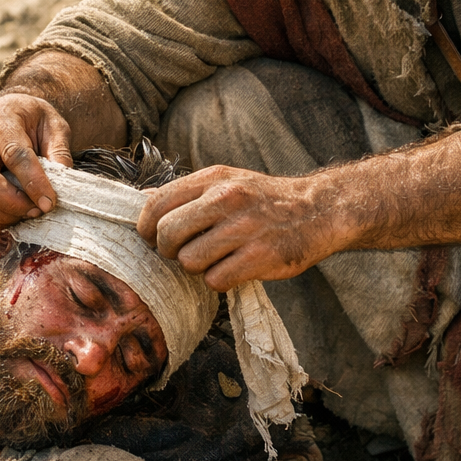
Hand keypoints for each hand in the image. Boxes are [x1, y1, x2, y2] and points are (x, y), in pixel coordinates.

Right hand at [0, 95, 72, 228]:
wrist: (11, 114)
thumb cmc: (34, 122)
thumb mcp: (55, 127)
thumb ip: (59, 153)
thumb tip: (60, 186)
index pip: (13, 154)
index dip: (32, 182)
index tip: (49, 202)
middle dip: (13, 204)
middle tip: (38, 211)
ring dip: (2, 215)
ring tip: (27, 214)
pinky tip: (12, 217)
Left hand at [137, 165, 342, 288]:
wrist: (318, 210)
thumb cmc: (264, 200)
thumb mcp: (226, 181)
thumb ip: (186, 192)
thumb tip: (142, 200)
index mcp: (213, 179)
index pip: (156, 204)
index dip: (147, 228)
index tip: (156, 238)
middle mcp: (226, 199)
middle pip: (168, 235)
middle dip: (169, 251)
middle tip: (184, 252)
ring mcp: (244, 228)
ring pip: (190, 262)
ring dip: (197, 268)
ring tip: (215, 259)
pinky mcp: (260, 257)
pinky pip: (216, 280)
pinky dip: (220, 281)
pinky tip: (234, 269)